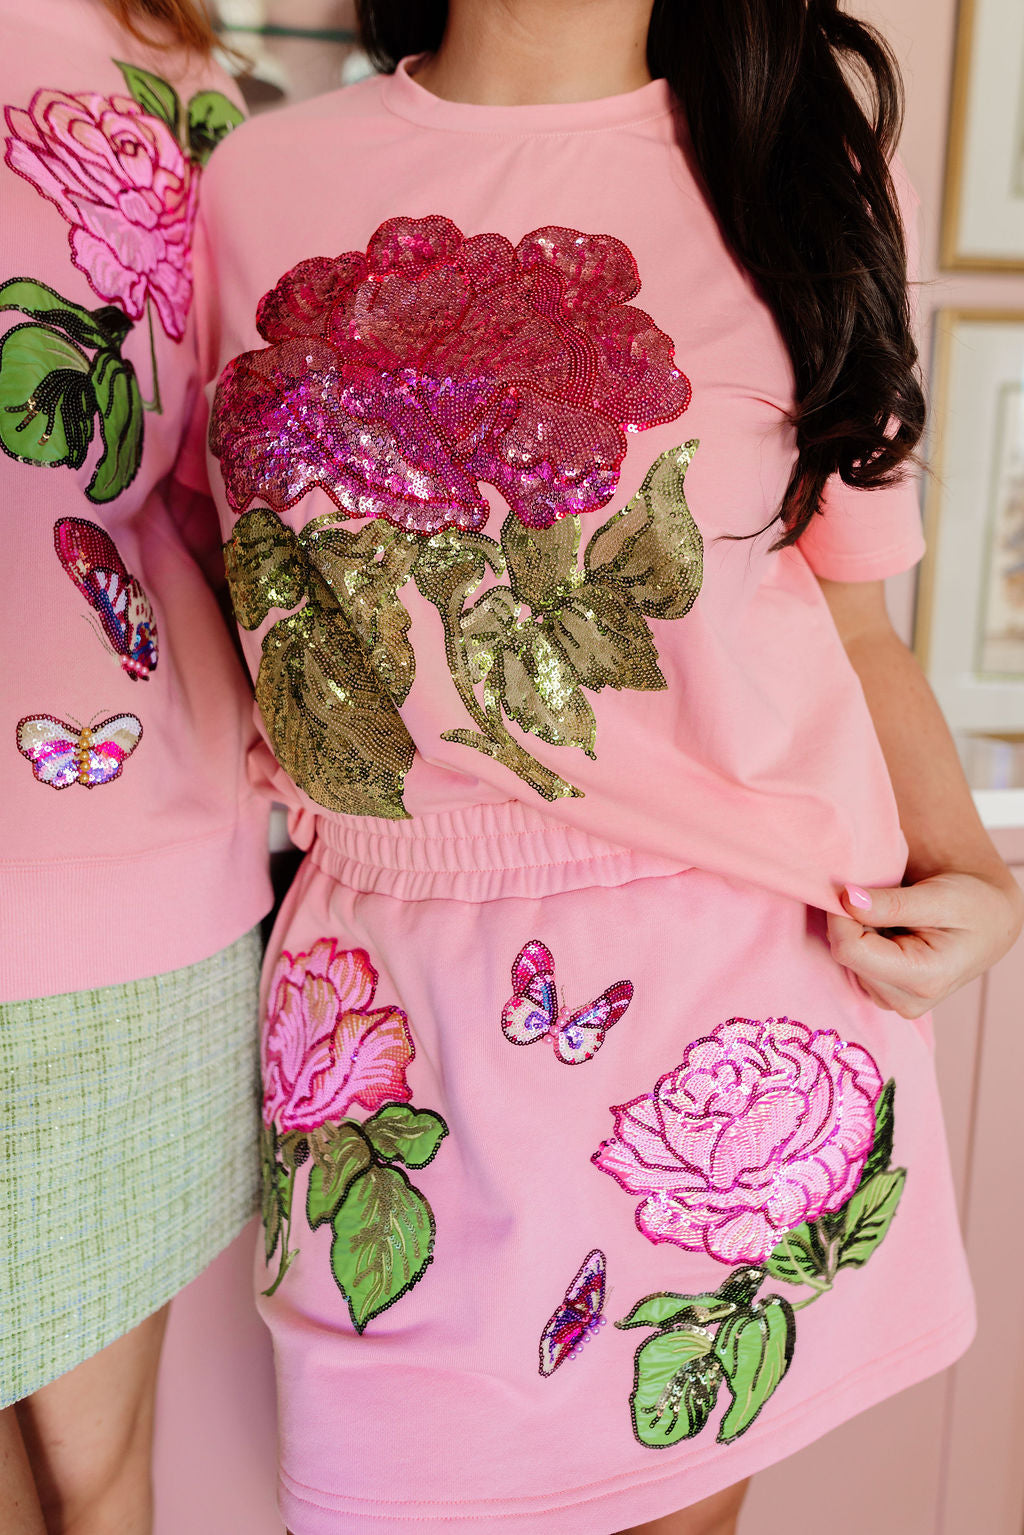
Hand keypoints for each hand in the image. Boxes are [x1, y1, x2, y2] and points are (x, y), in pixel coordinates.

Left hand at [826, 870, 1023, 1017]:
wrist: (987, 923)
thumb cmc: (970, 905)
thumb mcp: (938, 896)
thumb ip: (892, 903)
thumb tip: (846, 900)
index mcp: (923, 979)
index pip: (851, 949)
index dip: (841, 915)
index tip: (850, 888)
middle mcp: (906, 1001)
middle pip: (846, 956)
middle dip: (850, 922)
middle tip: (877, 898)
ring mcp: (893, 1002)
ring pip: (846, 960)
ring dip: (857, 931)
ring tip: (891, 915)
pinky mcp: (884, 995)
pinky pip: (854, 964)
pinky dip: (862, 940)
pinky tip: (887, 929)